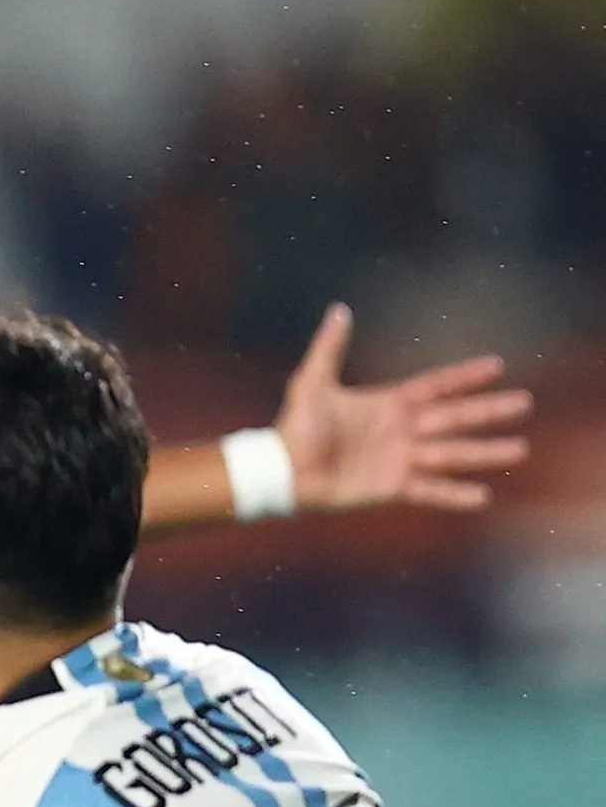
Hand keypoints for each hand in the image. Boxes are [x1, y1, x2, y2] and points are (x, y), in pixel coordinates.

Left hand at [273, 304, 529, 512]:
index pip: (436, 386)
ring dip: (485, 452)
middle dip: (489, 411)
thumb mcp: (312, 383)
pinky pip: (430, 491)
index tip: (497, 365)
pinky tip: (483, 496)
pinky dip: (455, 495)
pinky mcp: (392, 487)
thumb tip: (339, 310)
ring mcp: (400, 460)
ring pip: (452, 454)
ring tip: (520, 449)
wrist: (282, 471)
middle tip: (524, 403)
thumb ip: (329, 348)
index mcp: (388, 404)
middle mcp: (401, 431)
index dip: (465, 376)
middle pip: (455, 418)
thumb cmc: (294, 427)